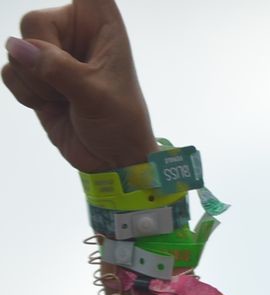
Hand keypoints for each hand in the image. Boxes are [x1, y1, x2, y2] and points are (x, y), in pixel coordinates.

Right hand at [3, 0, 155, 171]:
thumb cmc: (121, 124)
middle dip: (43, 58)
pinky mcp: (34, 71)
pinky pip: (10, 71)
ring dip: (36, 83)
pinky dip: (26, 94)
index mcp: (102, 23)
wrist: (111, 161)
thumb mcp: (98, 97)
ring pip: (16, 48)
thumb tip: (19, 47)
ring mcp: (52, 50)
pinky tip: (52, 106)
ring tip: (66, 100)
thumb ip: (59, 70)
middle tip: (71, 85)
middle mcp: (75, 29)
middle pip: (32, 20)